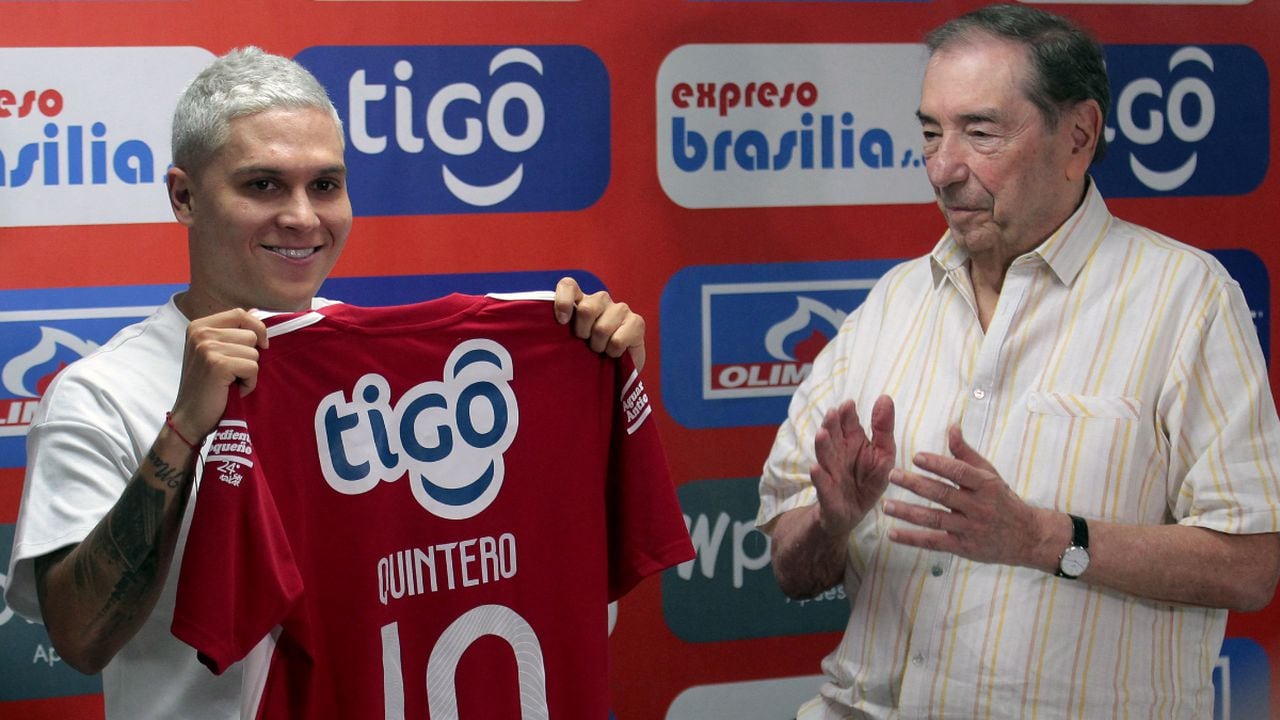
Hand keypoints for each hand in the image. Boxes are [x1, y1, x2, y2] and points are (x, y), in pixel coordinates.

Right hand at [167, 308, 268, 441]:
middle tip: (231, 373)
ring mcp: (207, 347)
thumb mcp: (216, 352)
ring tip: (229, 382)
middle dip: (250, 356)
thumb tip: (256, 311)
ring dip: (249, 372)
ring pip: (254, 352)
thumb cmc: (208, 386)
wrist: (190, 417)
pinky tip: (231, 390)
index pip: (241, 313)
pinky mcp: (217, 364)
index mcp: (199, 326)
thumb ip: (233, 332)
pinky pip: (253, 368)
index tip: (259, 346)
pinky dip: (249, 383)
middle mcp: (200, 332)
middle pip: (251, 334)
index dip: (257, 329)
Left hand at [553, 276, 646, 370]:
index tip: (562, 322)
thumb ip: (557, 332)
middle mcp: (600, 300)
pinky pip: (618, 339)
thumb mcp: (567, 343)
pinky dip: (613, 352)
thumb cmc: (587, 356)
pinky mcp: (637, 322)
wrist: (617, 373)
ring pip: (602, 327)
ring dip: (599, 345)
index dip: (564, 301)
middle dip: (583, 334)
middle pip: (586, 308)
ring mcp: (620, 309)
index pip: (568, 285)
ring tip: (601, 349)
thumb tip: (543, 332)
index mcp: (580, 300)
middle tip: (586, 344)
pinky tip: (615, 352)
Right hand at [809, 396, 896, 540]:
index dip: (848, 413)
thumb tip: (885, 397)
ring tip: (822, 434)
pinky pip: (821, 484)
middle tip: (833, 413)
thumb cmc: (868, 480)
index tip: (849, 404)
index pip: (848, 421)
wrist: (852, 513)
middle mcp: (838, 452)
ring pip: (824, 455)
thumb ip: (883, 427)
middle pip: (833, 435)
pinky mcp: (827, 493)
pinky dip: (818, 477)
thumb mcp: (883, 454)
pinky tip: (815, 469)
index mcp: (852, 440)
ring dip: (822, 445)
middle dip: (832, 424)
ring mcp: (830, 471)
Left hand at [884, 424, 1050, 566]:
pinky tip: (892, 534)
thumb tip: (952, 427)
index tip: (917, 456)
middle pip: (943, 495)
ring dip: (908, 513)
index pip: (959, 473)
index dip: (938, 464)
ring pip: (935, 519)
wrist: (1027, 538)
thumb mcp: (989, 474)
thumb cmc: (1003, 500)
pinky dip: (912, 539)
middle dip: (915, 484)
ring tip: (886, 505)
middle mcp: (977, 507)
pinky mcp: (963, 548)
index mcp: (985, 485)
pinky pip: (934, 543)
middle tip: (892, 475)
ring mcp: (970, 529)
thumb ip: (966, 453)